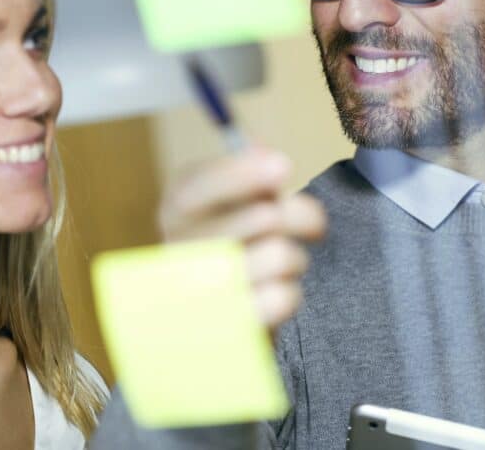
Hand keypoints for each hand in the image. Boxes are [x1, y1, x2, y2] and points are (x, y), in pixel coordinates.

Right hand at [158, 148, 326, 330]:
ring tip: (285, 260)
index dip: (241, 173)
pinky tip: (278, 289)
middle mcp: (180, 248)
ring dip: (296, 256)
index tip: (283, 164)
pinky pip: (282, 298)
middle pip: (258, 218)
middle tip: (307, 221)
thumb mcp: (239, 196)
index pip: (198, 185)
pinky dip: (291, 290)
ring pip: (279, 255)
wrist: (224, 312)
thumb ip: (252, 171)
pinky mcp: (228, 329)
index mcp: (177, 208)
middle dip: (295, 214)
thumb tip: (265, 155)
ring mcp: (200, 293)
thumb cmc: (236, 240)